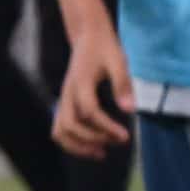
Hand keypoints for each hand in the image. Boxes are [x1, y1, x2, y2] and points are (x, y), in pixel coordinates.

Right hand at [53, 28, 135, 158]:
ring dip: (78, 145)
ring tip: (101, 153)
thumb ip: (122, 84)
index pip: (89, 111)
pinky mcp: (64, 103)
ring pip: (60, 130)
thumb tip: (129, 110)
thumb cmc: (105, 48)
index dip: (106, 127)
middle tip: (118, 142)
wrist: (87, 37)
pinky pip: (60, 128)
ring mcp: (63, 99)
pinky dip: (73, 142)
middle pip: (69, 124)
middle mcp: (67, 93)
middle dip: (92, 138)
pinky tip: (93, 145)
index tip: (126, 136)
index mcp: (80, 82)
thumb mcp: (118, 61)